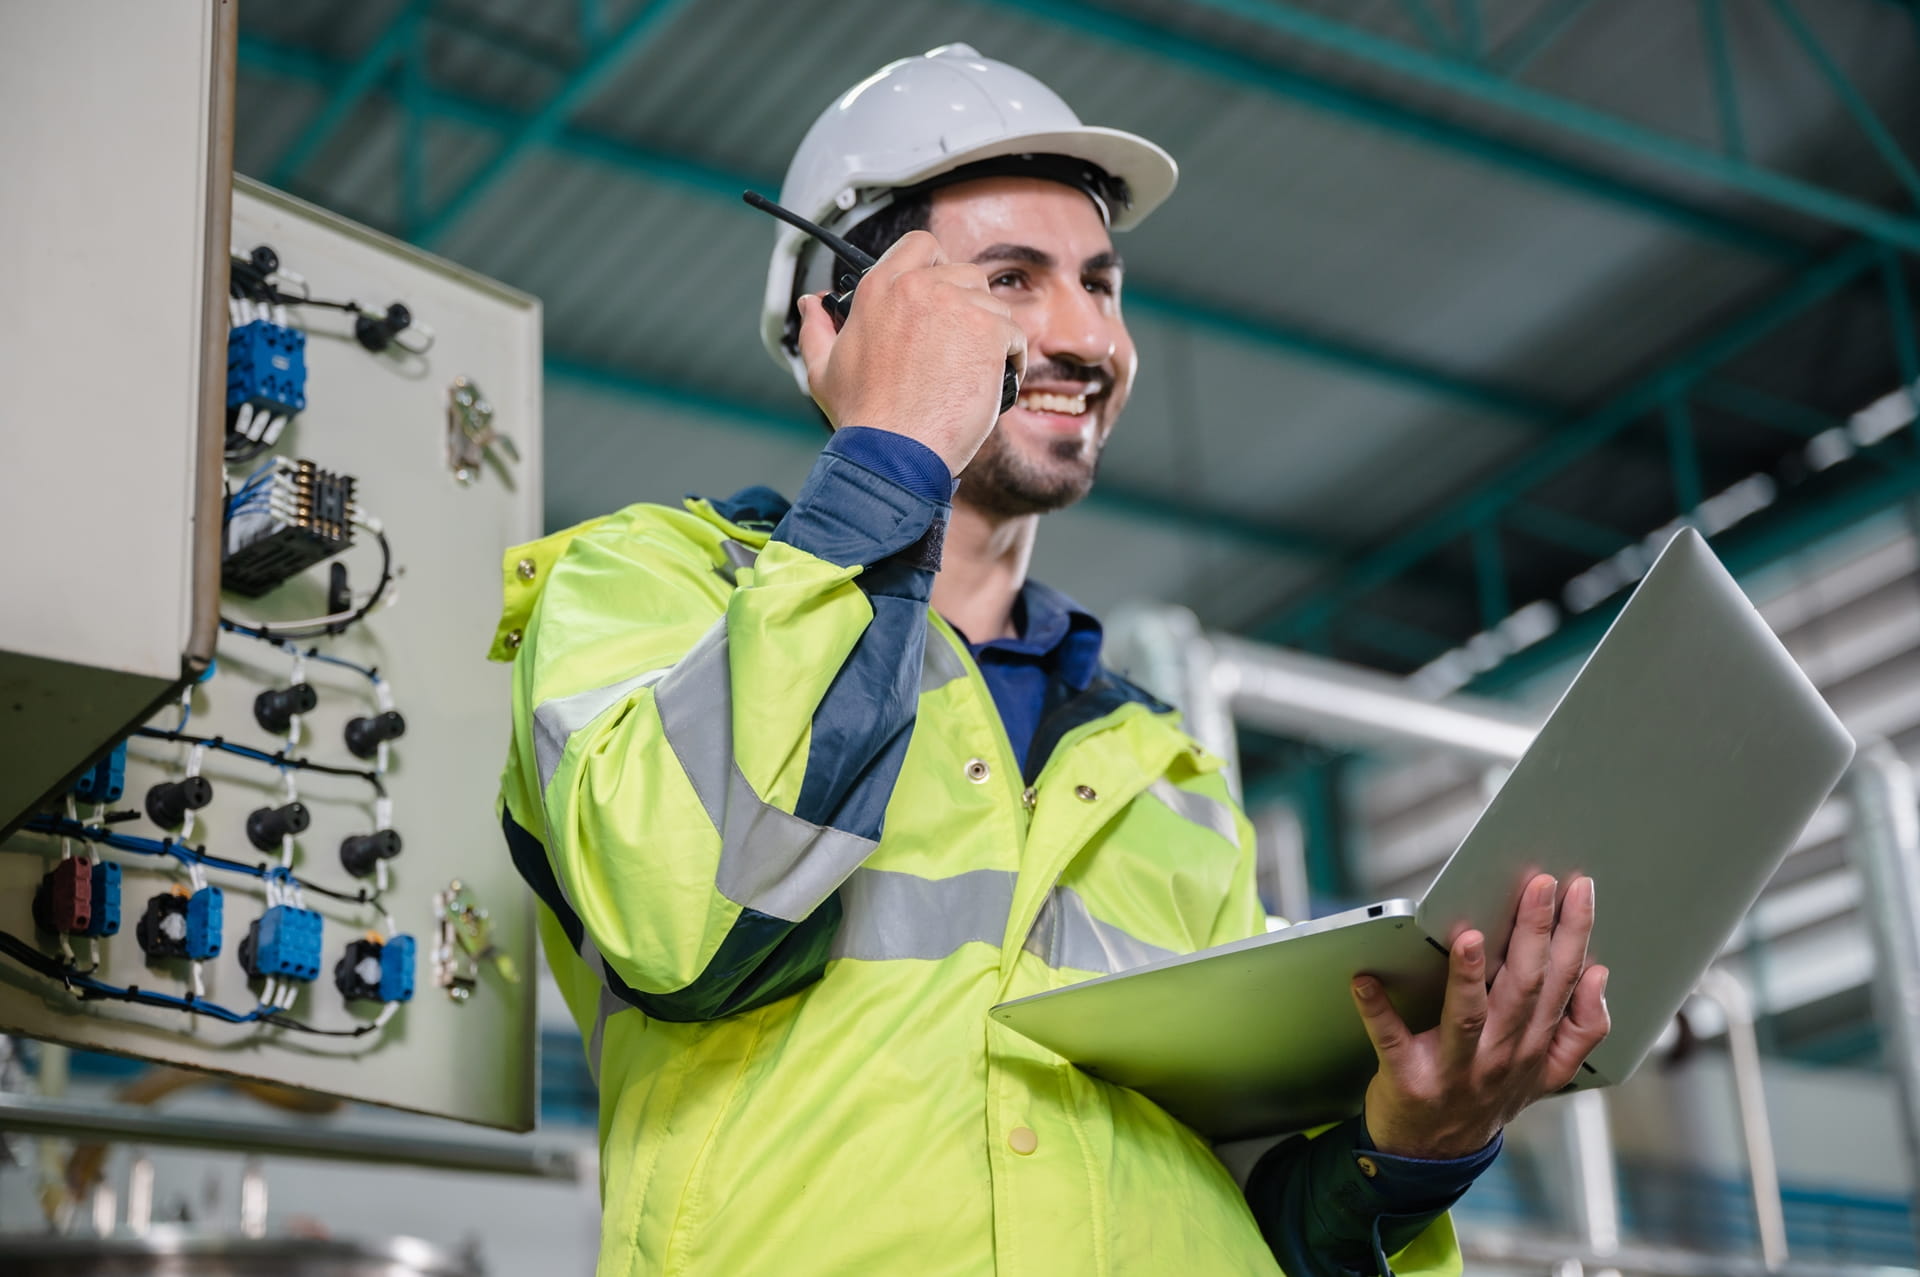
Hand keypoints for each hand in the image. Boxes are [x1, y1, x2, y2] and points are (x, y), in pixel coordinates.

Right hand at [795, 229, 1026, 474]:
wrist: (895, 452)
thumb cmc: (862, 418)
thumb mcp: (822, 370)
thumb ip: (817, 329)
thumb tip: (811, 303)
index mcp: (880, 288)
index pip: (920, 245)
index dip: (936, 265)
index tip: (940, 291)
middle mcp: (919, 287)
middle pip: (965, 274)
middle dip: (968, 305)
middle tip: (959, 344)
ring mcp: (957, 306)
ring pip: (993, 304)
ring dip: (989, 334)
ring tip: (973, 370)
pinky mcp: (989, 331)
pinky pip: (1014, 333)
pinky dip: (1011, 357)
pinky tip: (994, 381)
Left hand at [1351, 873, 1610, 1159]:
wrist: (1434, 1154)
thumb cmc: (1487, 1096)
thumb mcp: (1547, 1075)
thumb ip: (1580, 1030)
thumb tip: (1598, 974)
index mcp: (1535, 1048)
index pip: (1562, 982)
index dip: (1574, 935)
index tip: (1577, 888)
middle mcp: (1501, 1058)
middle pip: (1523, 990)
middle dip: (1533, 934)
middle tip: (1538, 885)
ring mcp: (1454, 1071)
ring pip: (1468, 1018)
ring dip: (1468, 978)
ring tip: (1467, 937)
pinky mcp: (1408, 1080)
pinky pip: (1391, 1041)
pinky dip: (1377, 1011)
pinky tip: (1363, 980)